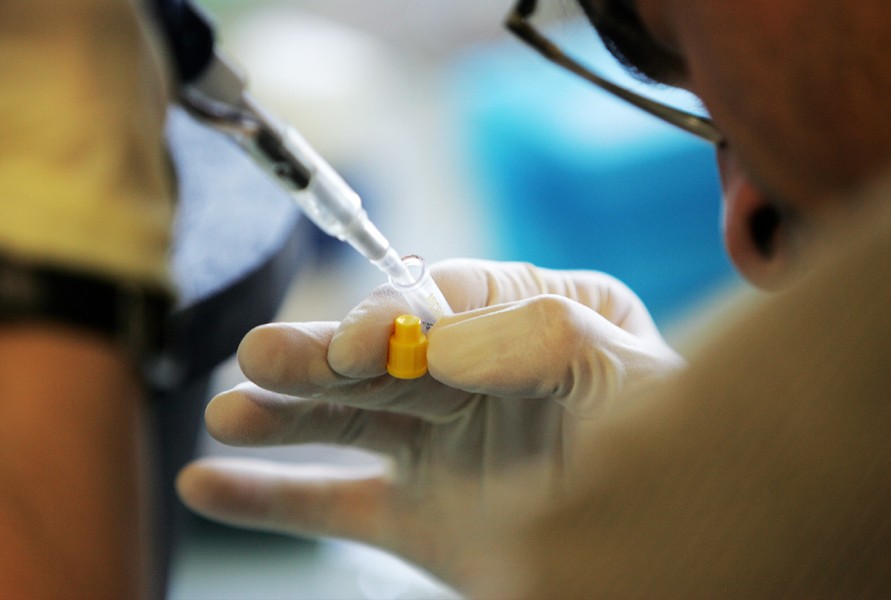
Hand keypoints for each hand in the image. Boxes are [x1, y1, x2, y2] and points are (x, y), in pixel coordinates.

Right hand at [177, 259, 682, 584]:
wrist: (673, 559)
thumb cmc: (674, 457)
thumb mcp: (631, 381)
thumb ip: (546, 341)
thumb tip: (441, 338)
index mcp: (534, 321)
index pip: (447, 303)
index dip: (395, 321)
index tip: (358, 347)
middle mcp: (476, 377)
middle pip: (383, 359)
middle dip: (321, 359)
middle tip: (262, 357)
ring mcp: (442, 447)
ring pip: (347, 424)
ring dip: (284, 418)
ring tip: (228, 412)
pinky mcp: (418, 516)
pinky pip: (334, 503)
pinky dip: (270, 498)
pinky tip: (211, 484)